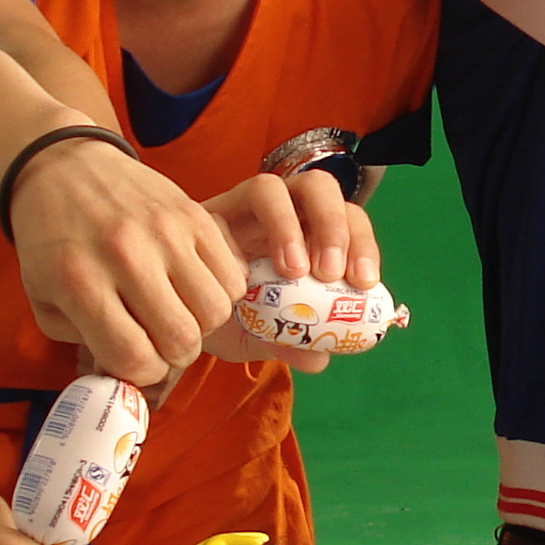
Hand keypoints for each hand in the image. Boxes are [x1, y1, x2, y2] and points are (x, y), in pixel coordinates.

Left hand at [9, 138, 247, 384]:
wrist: (64, 167)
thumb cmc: (51, 241)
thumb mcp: (44, 299)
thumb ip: (84, 341)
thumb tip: (129, 372)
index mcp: (79, 282)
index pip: (133, 356)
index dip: (142, 373)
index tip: (138, 363)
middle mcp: (125, 256)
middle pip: (181, 338)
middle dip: (175, 354)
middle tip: (162, 341)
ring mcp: (165, 232)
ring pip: (214, 310)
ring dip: (201, 323)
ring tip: (181, 311)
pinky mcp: (195, 214)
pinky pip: (232, 274)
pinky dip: (221, 291)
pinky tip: (195, 283)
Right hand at [198, 170, 381, 372]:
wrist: (181, 318)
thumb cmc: (234, 320)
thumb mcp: (267, 338)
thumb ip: (293, 344)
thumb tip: (319, 358)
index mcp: (310, 235)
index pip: (350, 221)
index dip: (363, 244)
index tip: (363, 283)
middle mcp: (282, 214)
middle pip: (319, 189)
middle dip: (333, 225)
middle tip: (330, 272)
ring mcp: (243, 210)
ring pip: (274, 187)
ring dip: (289, 225)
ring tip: (293, 271)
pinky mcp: (209, 214)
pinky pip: (229, 208)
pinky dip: (237, 240)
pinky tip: (242, 276)